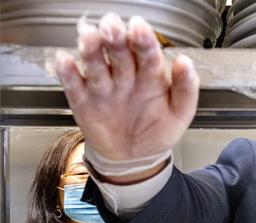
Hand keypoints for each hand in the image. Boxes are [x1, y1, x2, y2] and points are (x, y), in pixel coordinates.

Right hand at [54, 13, 198, 162]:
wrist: (134, 158)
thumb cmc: (158, 131)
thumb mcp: (180, 113)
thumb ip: (186, 89)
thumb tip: (186, 62)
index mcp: (151, 76)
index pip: (147, 54)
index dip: (143, 40)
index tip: (139, 28)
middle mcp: (126, 77)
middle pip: (120, 54)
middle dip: (115, 39)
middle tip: (112, 27)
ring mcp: (104, 88)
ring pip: (96, 65)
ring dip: (91, 50)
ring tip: (89, 37)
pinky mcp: (84, 100)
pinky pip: (74, 85)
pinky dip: (68, 73)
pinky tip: (65, 61)